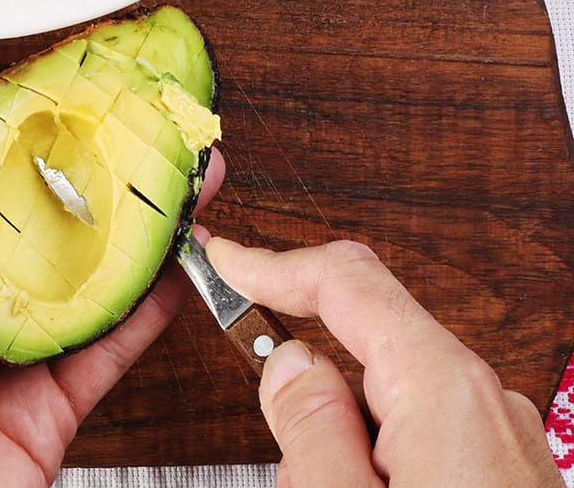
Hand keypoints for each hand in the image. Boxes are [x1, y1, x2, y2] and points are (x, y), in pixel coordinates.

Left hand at [0, 103, 223, 487]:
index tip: (46, 118)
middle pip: (19, 249)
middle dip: (71, 201)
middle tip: (123, 148)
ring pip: (65, 297)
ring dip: (115, 251)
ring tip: (162, 195)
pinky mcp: (38, 418)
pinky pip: (94, 360)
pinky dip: (135, 321)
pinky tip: (169, 281)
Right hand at [207, 239, 561, 486]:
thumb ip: (308, 429)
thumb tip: (290, 366)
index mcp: (442, 392)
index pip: (348, 282)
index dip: (274, 262)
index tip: (222, 259)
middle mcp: (483, 401)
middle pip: (371, 331)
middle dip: (302, 350)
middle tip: (248, 377)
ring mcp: (502, 438)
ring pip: (393, 388)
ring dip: (337, 418)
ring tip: (312, 481)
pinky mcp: (504, 473)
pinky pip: (422, 428)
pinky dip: (372, 445)